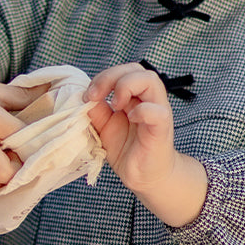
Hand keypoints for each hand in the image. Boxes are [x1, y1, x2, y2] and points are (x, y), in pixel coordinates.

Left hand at [85, 63, 207, 226]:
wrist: (143, 175)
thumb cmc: (126, 149)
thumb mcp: (103, 128)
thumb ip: (96, 112)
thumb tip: (83, 97)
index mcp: (133, 97)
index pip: (122, 71)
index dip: (103, 77)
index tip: (87, 96)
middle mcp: (147, 99)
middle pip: (136, 69)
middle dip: (111, 76)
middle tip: (95, 96)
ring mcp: (157, 111)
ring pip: (151, 80)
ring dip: (126, 86)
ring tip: (115, 105)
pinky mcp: (161, 128)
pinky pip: (158, 111)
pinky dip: (143, 110)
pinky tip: (131, 118)